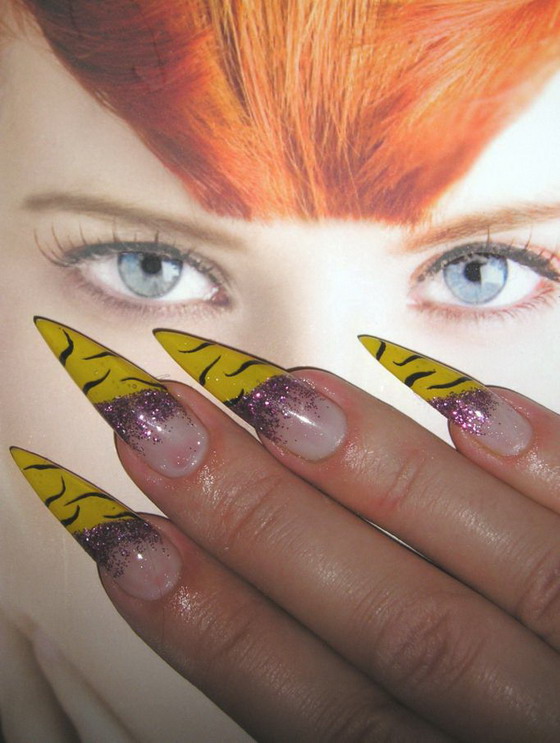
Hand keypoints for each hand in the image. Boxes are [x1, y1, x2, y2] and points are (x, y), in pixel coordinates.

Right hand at [15, 324, 559, 741]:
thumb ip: (364, 719)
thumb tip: (250, 621)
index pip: (318, 711)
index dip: (212, 627)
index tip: (123, 539)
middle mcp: (535, 732)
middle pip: (390, 627)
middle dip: (261, 523)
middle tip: (165, 424)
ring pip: (496, 573)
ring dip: (385, 481)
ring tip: (284, 396)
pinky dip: (548, 472)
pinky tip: (472, 408)